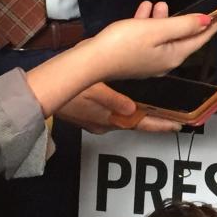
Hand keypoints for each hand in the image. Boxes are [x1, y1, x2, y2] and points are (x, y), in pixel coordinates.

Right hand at [56, 82, 179, 133]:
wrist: (38, 96)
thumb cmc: (65, 90)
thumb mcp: (91, 90)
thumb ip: (112, 101)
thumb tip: (131, 108)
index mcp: (108, 119)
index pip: (142, 124)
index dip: (161, 125)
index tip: (179, 125)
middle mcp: (106, 123)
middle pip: (137, 120)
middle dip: (155, 115)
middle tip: (173, 111)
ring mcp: (98, 120)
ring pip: (126, 115)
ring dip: (141, 109)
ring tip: (158, 102)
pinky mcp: (91, 114)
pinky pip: (115, 110)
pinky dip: (126, 104)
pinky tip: (131, 95)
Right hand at [88, 0, 216, 79]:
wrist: (90, 60)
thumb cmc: (122, 45)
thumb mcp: (158, 30)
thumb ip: (184, 24)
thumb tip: (207, 21)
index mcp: (175, 55)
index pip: (202, 37)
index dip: (216, 23)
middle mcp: (165, 61)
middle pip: (184, 36)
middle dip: (190, 19)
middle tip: (200, 5)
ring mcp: (149, 60)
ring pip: (164, 35)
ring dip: (165, 18)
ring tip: (161, 4)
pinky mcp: (134, 56)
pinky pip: (147, 37)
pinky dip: (148, 23)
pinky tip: (144, 9)